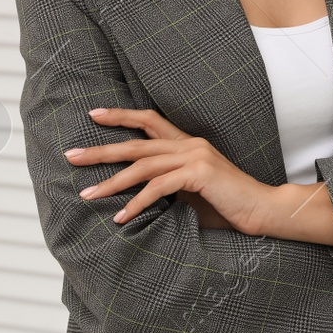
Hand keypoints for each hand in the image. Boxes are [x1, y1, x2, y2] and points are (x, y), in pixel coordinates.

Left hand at [66, 108, 278, 234]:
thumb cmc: (227, 205)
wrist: (261, 209)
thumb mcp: (190, 192)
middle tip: (71, 156)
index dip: (120, 116)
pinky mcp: (199, 173)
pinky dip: (137, 203)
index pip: (149, 120)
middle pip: (136, 143)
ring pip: (142, 166)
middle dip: (100, 150)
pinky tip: (122, 217)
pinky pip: (158, 187)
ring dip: (111, 182)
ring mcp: (195, 156)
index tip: (93, 115)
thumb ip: (167, 185)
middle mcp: (189, 144)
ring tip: (88, 194)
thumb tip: (136, 194)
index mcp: (188, 144)